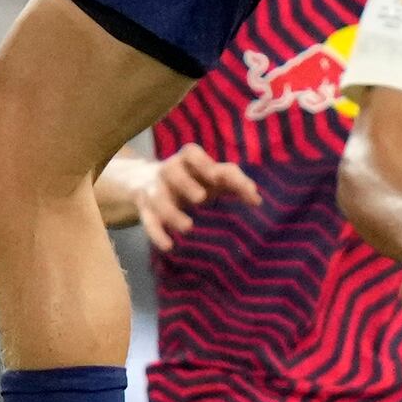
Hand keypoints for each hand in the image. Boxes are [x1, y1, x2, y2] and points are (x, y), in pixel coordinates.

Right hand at [131, 144, 259, 251]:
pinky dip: (157, 234)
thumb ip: (233, 182)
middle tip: (201, 198)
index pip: (193, 154)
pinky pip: (148, 221)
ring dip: (172, 213)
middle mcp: (168, 170)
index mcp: (187, 159)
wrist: (144, 180)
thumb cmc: (192, 178)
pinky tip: (168, 246)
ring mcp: (155, 189)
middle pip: (172, 171)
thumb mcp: (211, 176)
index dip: (206, 165)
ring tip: (188, 228)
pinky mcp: (145, 209)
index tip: (218, 177)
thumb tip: (257, 200)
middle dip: (186, 183)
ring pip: (159, 198)